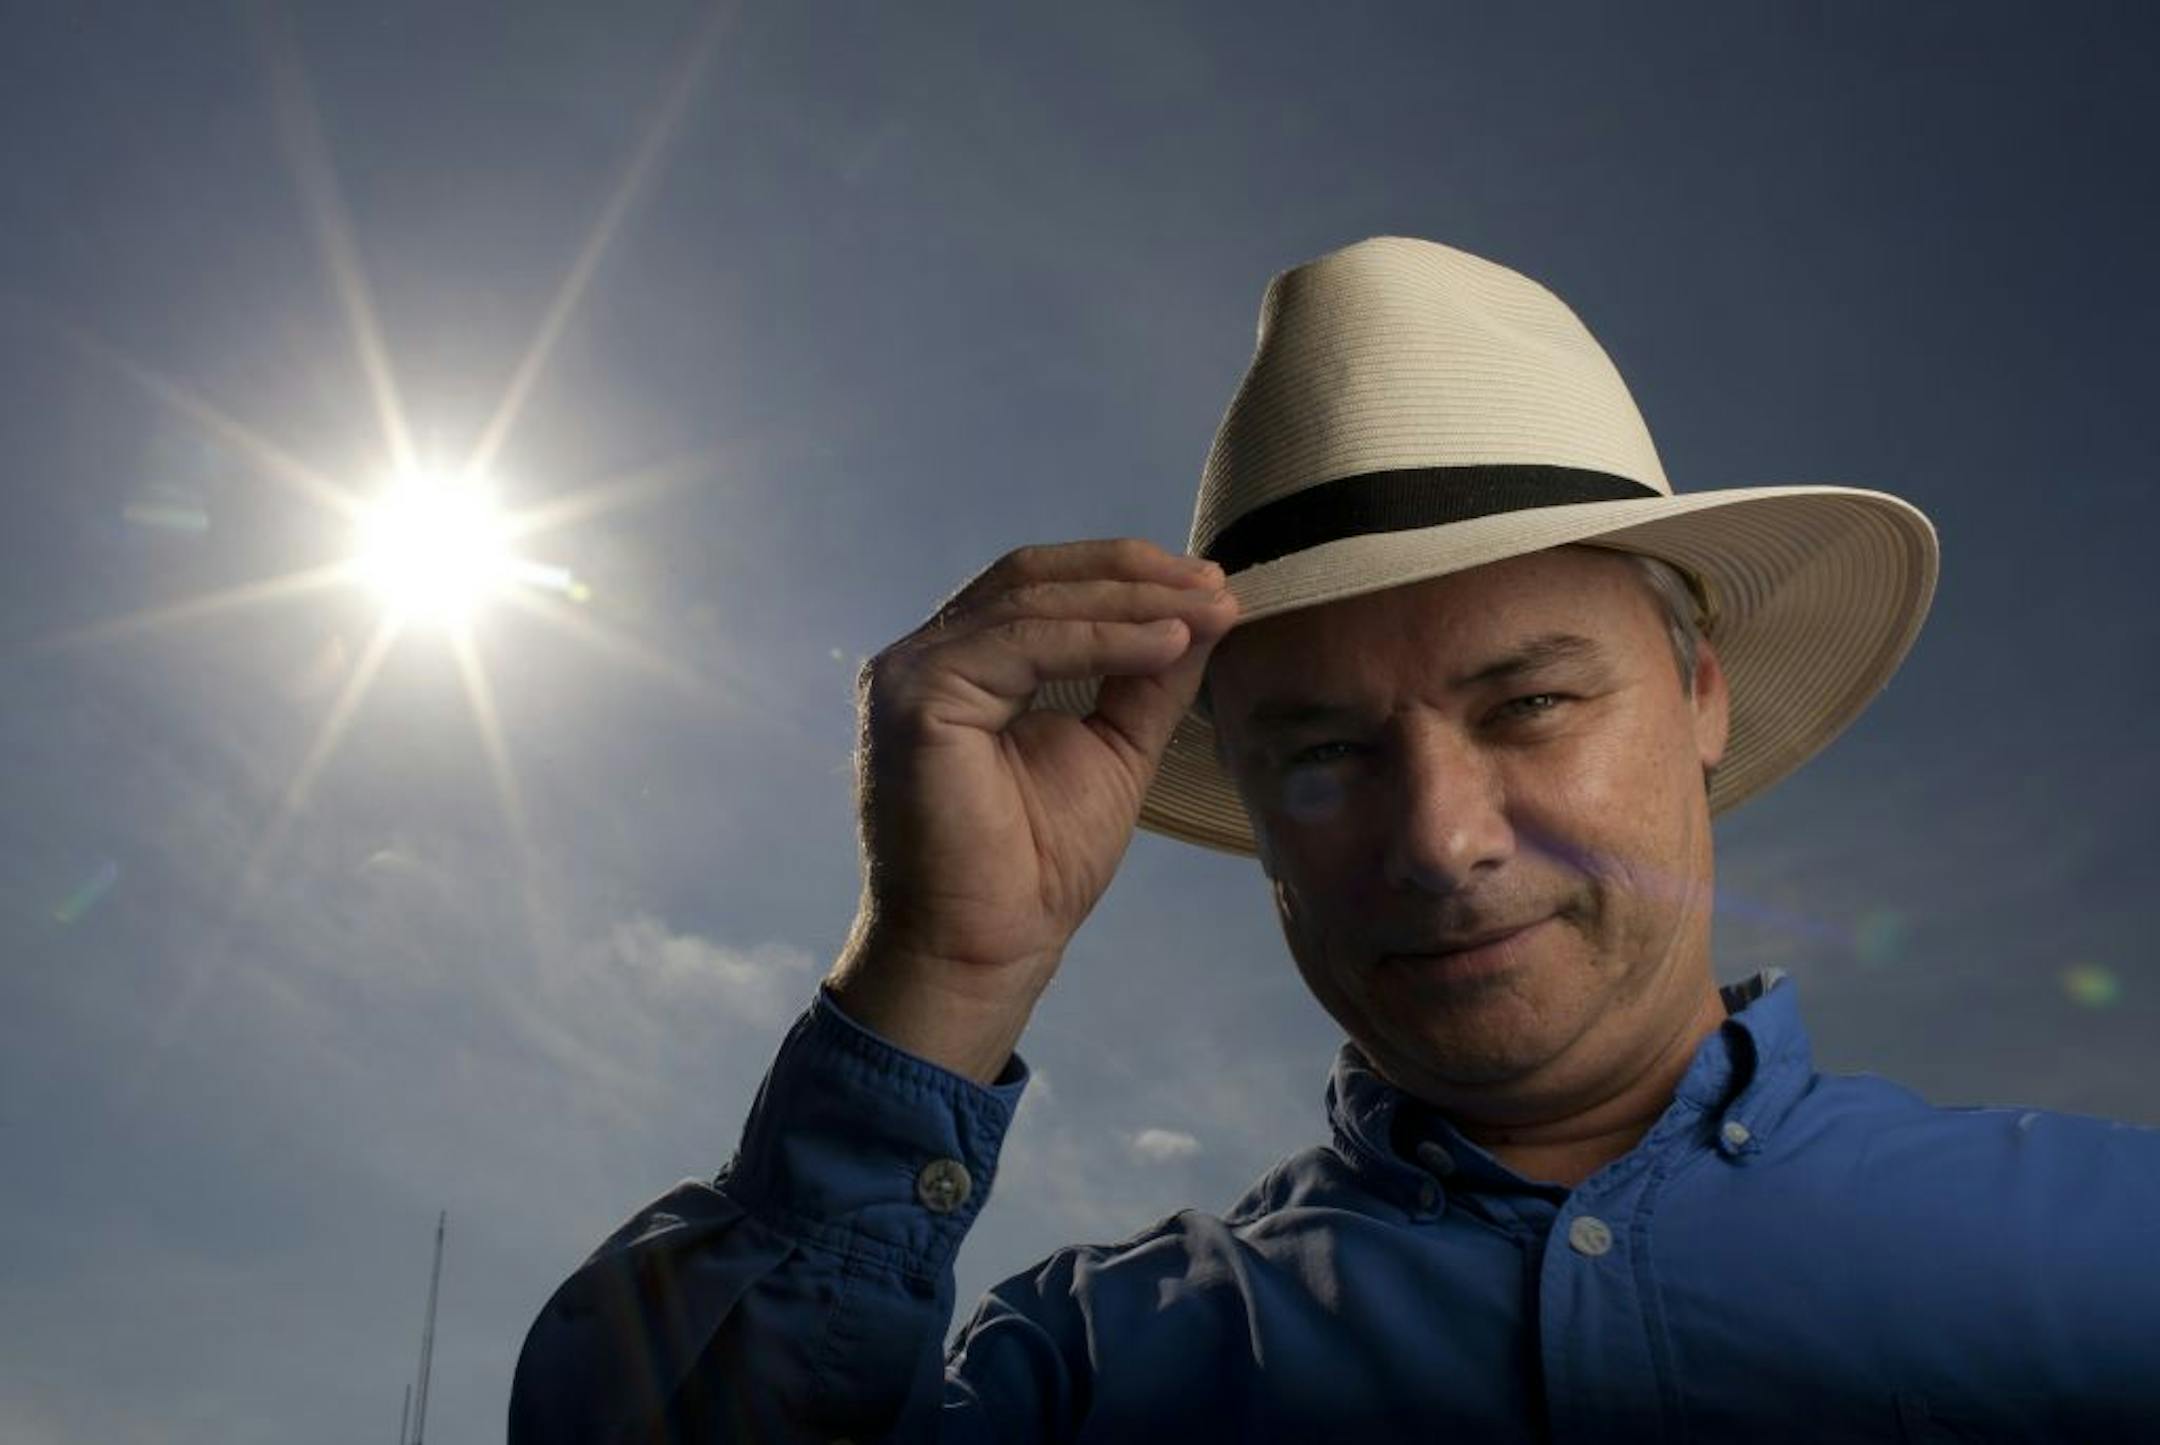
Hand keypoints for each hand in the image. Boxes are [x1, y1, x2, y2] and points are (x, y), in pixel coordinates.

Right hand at [827, 539, 1238, 1080]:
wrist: (988, 946)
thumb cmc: (1037, 865)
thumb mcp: (1114, 747)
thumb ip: (1149, 678)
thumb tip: (1211, 608)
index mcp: (960, 663)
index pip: (1040, 587)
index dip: (1124, 574)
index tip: (1214, 585)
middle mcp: (925, 656)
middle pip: (1032, 576)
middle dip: (1134, 574)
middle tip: (1219, 585)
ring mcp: (912, 672)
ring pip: (1032, 602)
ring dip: (1132, 601)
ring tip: (1208, 612)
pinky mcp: (918, 695)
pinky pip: (1024, 644)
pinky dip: (1104, 638)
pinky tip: (1168, 643)